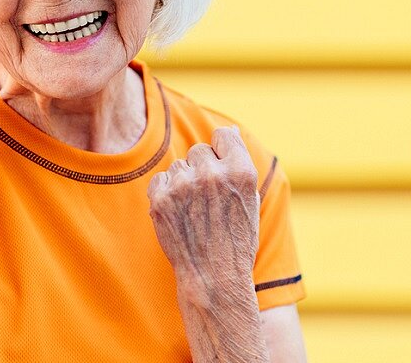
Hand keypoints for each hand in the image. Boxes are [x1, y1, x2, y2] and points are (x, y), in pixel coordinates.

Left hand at [147, 126, 260, 300]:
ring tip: (196, 212)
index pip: (223, 135)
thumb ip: (239, 162)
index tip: (221, 172)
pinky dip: (166, 194)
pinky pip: (160, 180)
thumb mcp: (250, 199)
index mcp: (241, 171)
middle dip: (202, 169)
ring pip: (179, 166)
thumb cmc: (236, 239)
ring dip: (184, 183)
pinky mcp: (161, 198)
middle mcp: (213, 174)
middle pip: (199, 150)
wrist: (214, 278)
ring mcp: (184, 185)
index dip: (222, 152)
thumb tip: (229, 131)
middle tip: (208, 200)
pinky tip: (180, 215)